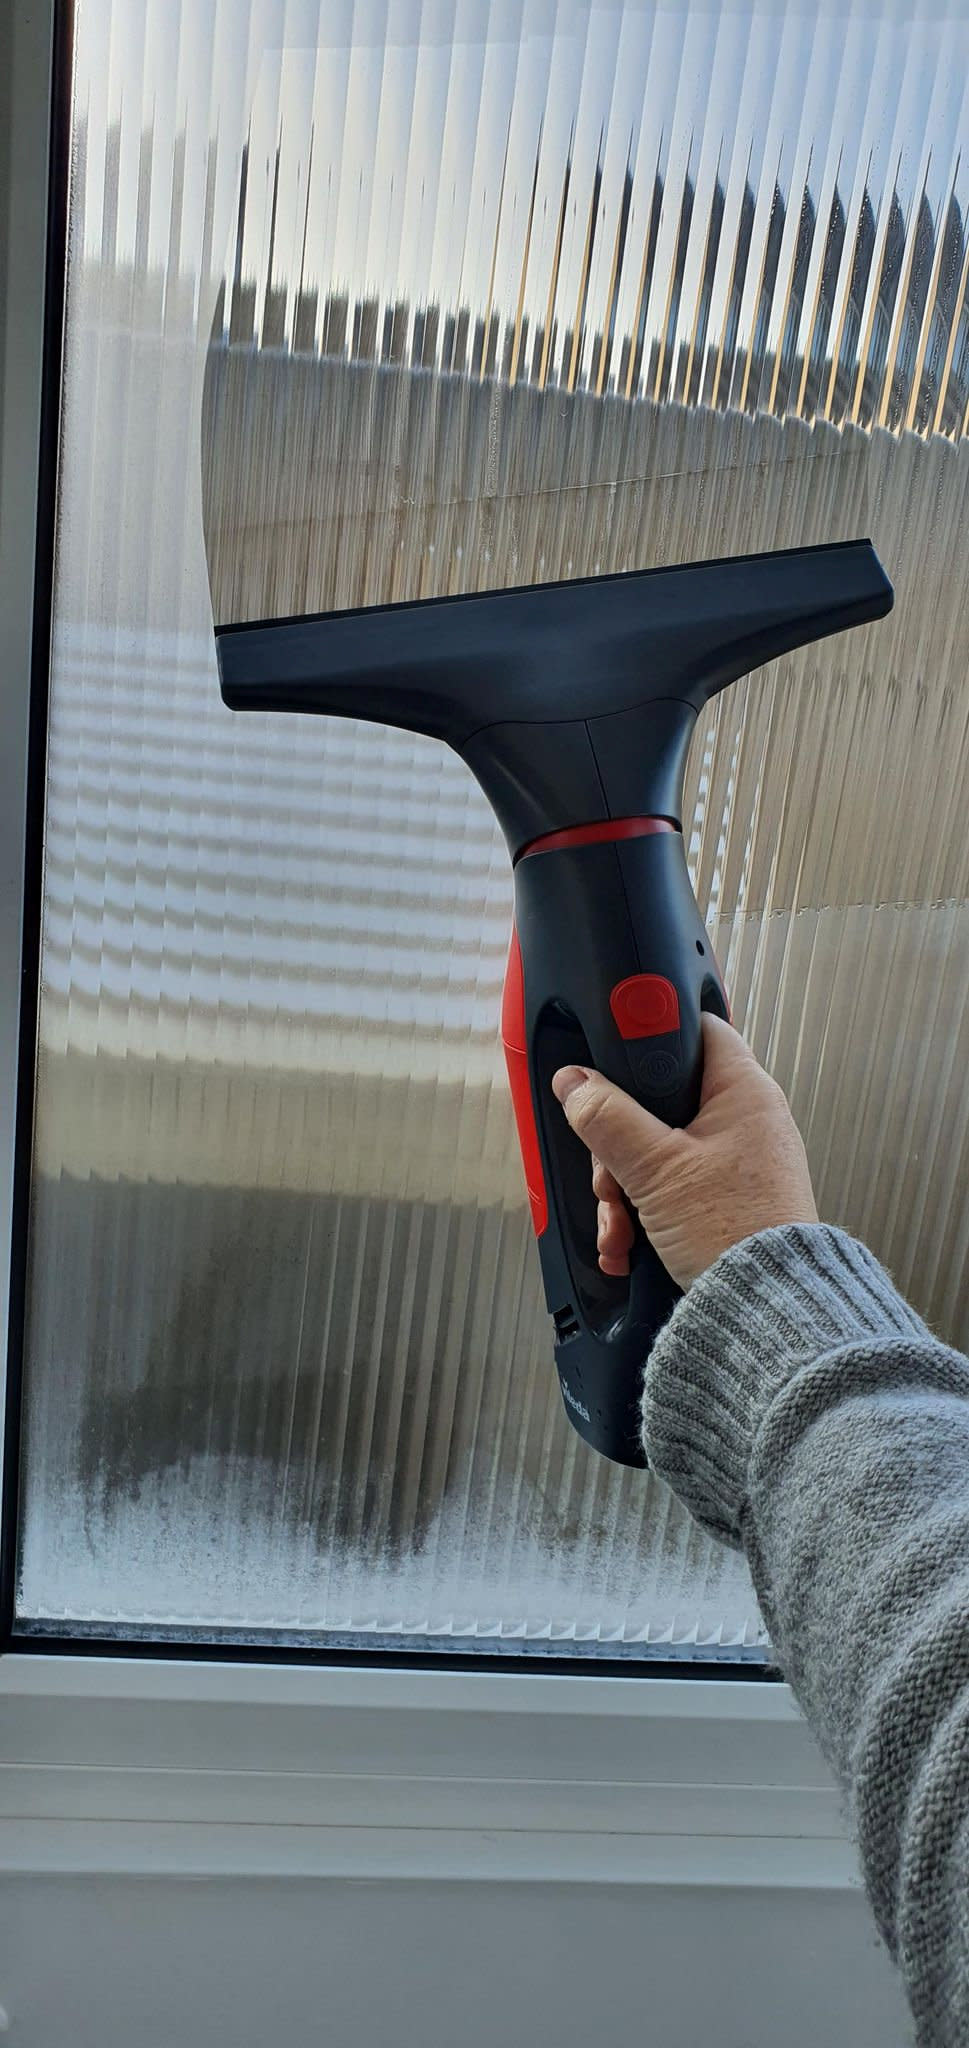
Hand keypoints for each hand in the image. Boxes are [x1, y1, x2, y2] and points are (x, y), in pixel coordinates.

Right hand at [552, 1013, 818, 1291]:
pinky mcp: (728, 1198)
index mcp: (742, 1091)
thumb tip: (575, 1084)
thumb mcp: (655, 1169)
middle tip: (611, 1173)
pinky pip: (673, 1188)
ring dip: (624, 1188)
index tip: (611, 1055)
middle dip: (620, 1145)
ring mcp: (737, 1161)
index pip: (694, 1028)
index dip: (649, 1036)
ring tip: (619, 1224)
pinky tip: (628, 1244)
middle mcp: (746, 1119)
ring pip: (659, 1151)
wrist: (768, 1311)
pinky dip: (644, 1213)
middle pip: (660, 1101)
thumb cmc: (736, 1234)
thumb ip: (608, 1118)